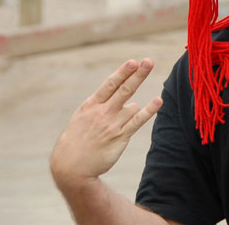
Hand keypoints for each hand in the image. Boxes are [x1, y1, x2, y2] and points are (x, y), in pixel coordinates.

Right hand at [50, 59, 162, 189]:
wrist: (70, 167)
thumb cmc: (77, 139)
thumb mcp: (82, 117)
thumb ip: (102, 105)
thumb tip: (129, 99)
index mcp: (90, 105)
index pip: (110, 85)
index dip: (122, 72)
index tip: (133, 62)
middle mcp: (102, 113)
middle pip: (124, 90)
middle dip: (138, 75)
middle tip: (149, 61)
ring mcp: (112, 125)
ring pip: (132, 107)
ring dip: (131, 110)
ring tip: (113, 124)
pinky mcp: (120, 137)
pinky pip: (138, 120)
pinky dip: (149, 110)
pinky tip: (158, 101)